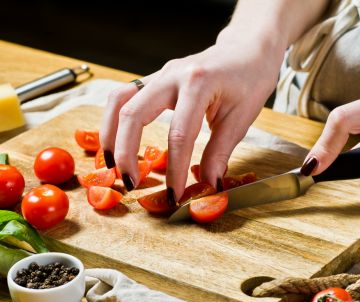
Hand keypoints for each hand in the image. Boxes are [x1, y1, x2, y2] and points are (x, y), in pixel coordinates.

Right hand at [100, 34, 282, 201]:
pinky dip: (115, 122)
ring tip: (112, 164)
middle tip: (131, 182)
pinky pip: (124, 97)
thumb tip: (207, 185)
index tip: (174, 195)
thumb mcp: (240, 119)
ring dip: (110, 134)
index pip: (180, 134)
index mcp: (199, 83)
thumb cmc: (249, 80)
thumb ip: (219, 153)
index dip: (174, 169)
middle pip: (134, 114)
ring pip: (119, 101)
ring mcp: (159, 74)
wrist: (247, 49)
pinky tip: (115, 144)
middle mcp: (172, 75)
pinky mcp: (154, 79)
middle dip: (127, 152)